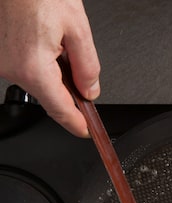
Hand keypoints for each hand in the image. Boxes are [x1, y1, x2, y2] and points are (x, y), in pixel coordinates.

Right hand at [0, 0, 99, 136]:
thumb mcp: (78, 30)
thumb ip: (88, 67)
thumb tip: (91, 91)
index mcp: (33, 68)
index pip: (60, 110)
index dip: (77, 123)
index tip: (86, 131)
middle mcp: (13, 69)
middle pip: (51, 96)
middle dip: (70, 88)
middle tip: (78, 60)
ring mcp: (3, 62)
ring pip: (40, 81)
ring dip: (56, 72)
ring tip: (59, 40)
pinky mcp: (0, 55)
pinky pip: (28, 69)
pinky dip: (43, 63)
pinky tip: (48, 41)